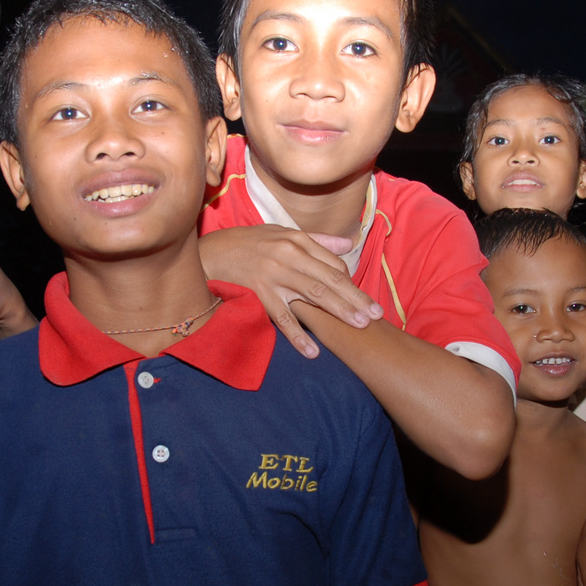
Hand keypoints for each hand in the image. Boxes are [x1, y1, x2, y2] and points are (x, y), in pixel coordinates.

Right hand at [197, 225, 382, 357]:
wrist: (210, 253)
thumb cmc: (249, 243)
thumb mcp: (282, 233)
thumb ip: (318, 240)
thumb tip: (349, 245)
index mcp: (297, 241)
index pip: (332, 264)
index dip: (351, 282)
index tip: (366, 300)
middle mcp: (289, 257)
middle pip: (329, 279)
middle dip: (355, 297)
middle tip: (376, 315)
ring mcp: (274, 276)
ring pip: (313, 295)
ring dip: (338, 310)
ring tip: (359, 325)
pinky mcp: (259, 294)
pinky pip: (282, 318)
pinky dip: (298, 335)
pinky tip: (314, 351)